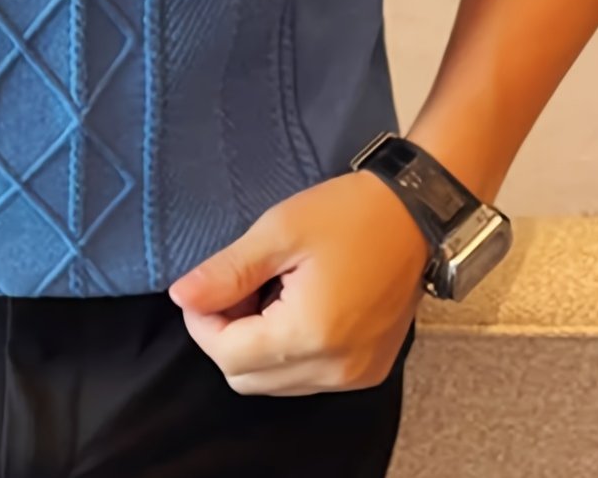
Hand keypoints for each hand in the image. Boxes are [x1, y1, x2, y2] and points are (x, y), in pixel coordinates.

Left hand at [167, 172, 429, 395]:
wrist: (416, 214)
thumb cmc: (349, 214)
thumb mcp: (278, 231)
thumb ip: (227, 272)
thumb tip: (181, 297)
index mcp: (311, 334)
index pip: (228, 356)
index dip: (203, 322)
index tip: (204, 286)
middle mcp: (335, 369)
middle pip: (247, 378)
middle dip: (226, 335)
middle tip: (236, 285)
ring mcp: (355, 375)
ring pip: (274, 383)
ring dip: (255, 345)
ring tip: (266, 290)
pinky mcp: (367, 370)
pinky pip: (306, 378)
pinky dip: (286, 351)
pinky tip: (292, 306)